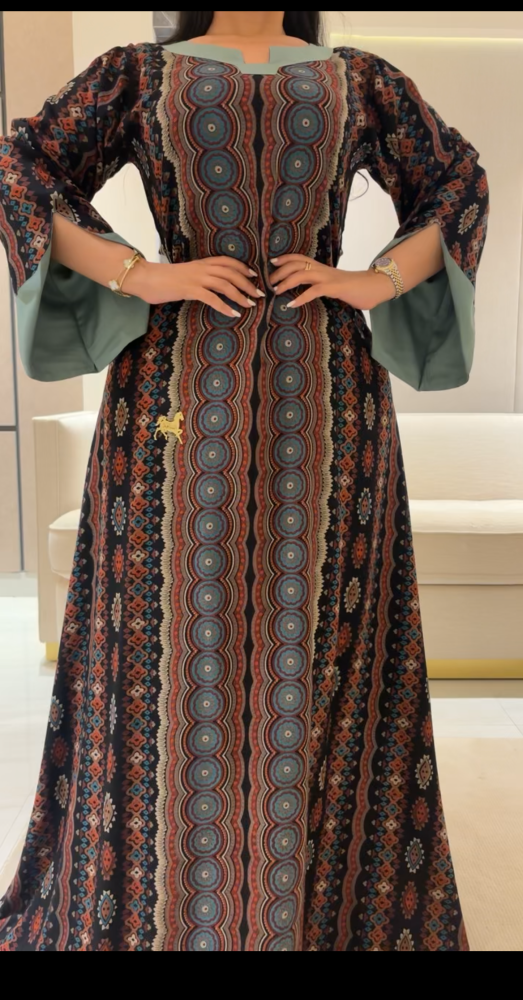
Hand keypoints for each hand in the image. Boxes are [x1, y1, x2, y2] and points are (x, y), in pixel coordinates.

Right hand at [129, 257, 264, 317]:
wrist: (146, 277)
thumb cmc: (163, 279)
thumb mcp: (185, 274)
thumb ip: (198, 277)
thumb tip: (208, 286)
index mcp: (201, 263)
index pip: (227, 262)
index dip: (242, 267)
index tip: (253, 275)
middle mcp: (202, 268)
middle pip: (231, 273)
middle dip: (247, 283)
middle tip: (258, 293)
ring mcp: (196, 278)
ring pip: (225, 284)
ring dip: (240, 295)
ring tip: (250, 304)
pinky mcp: (190, 290)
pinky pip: (212, 298)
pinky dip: (224, 306)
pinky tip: (233, 313)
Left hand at [270, 255, 395, 310]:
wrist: (374, 286)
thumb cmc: (354, 288)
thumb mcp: (333, 283)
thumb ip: (321, 284)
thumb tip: (310, 289)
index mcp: (321, 267)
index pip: (300, 258)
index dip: (285, 258)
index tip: (272, 262)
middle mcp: (322, 269)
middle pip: (296, 264)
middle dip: (280, 272)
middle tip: (270, 282)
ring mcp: (328, 278)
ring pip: (302, 274)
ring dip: (286, 282)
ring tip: (276, 291)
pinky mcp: (334, 288)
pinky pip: (314, 291)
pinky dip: (301, 298)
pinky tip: (292, 305)